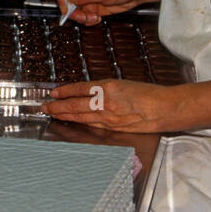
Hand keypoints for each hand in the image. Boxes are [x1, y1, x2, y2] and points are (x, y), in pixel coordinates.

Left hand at [42, 78, 179, 131]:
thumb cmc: (149, 94)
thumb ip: (106, 89)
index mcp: (108, 87)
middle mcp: (106, 102)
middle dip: (57, 106)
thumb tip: (89, 93)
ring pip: (80, 116)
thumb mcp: (124, 84)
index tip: (53, 92)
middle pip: (75, 104)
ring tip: (52, 114)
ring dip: (64, 115)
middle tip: (44, 106)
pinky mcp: (113, 127)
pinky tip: (71, 122)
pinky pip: (92, 124)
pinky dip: (79, 122)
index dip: (64, 91)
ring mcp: (109, 116)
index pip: (79, 88)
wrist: (166, 108)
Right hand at [54, 0, 142, 24]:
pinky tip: (97, 18)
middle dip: (73, 12)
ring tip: (93, 18)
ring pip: (74, 10)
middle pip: (67, 1)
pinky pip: (83, 16)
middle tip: (82, 17)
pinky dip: (88, 20)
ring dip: (82, 17)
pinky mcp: (92, 6)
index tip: (66, 9)